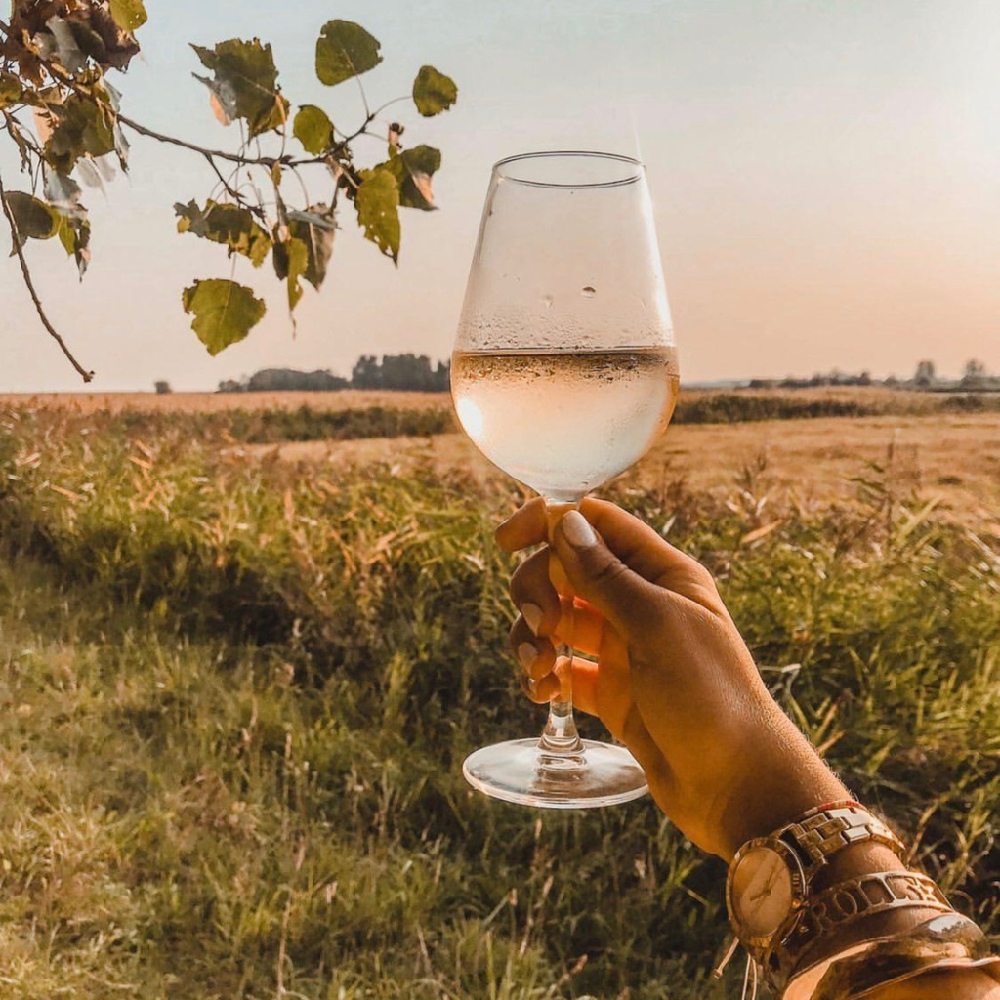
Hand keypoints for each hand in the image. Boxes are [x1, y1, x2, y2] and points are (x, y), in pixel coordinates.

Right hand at [497, 497, 847, 858]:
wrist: (735, 787)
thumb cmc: (711, 697)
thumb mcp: (656, 626)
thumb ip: (605, 575)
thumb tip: (563, 520)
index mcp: (662, 573)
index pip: (596, 524)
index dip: (548, 522)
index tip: (504, 541)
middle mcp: (640, 603)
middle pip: (565, 570)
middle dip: (537, 590)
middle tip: (540, 623)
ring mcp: (623, 648)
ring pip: (556, 619)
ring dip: (533, 636)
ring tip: (539, 668)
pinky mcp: (609, 691)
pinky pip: (561, 666)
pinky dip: (543, 673)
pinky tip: (542, 693)